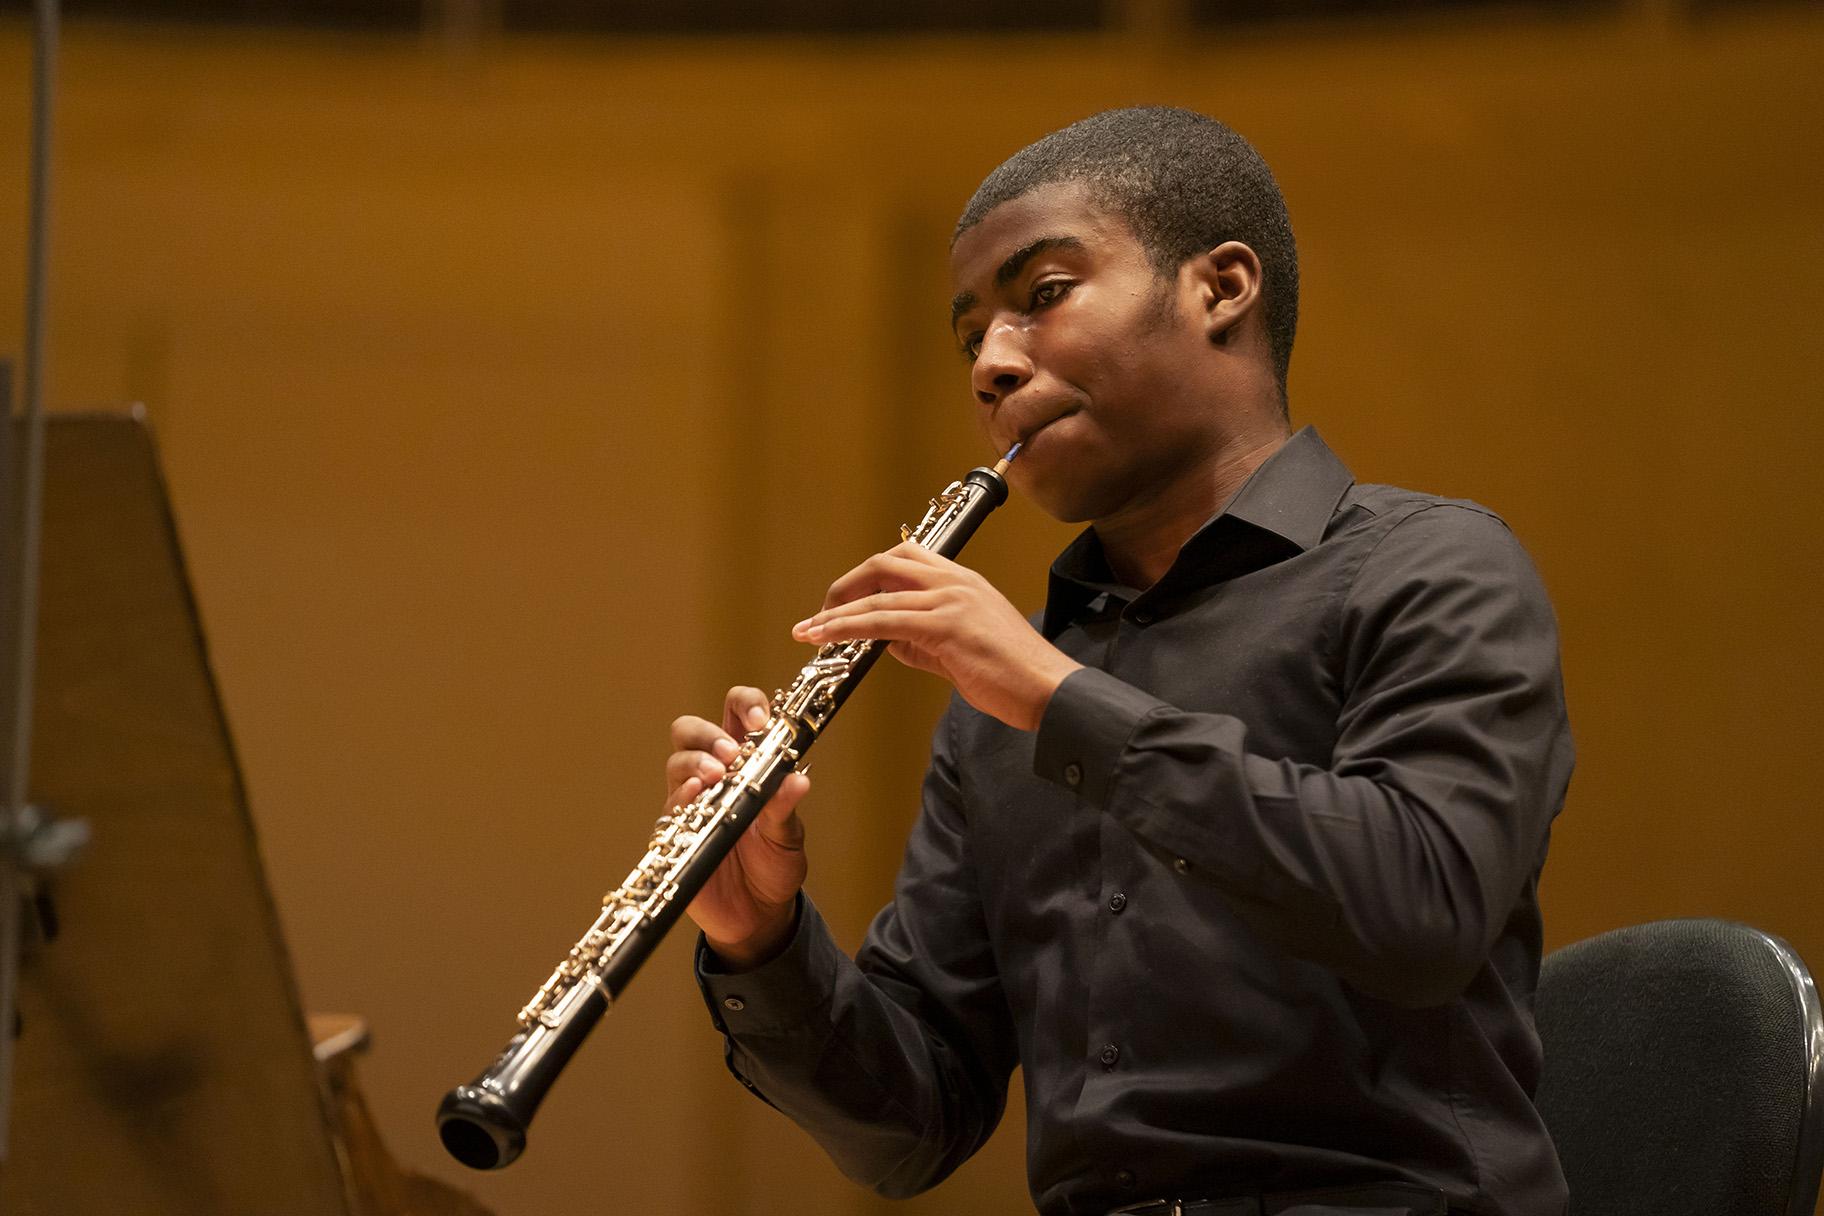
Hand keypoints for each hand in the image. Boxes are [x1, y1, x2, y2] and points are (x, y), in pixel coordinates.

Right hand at [669, 685, 810, 970]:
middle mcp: (712, 775)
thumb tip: (799, 780)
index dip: (746, 706)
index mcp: (744, 762)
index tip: (762, 723)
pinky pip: (670, 806)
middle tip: (731, 752)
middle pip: (690, 728)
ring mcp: (689, 802)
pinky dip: (682, 796)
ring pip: (676, 760)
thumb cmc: (774, 866)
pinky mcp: (675, 832)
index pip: (735, 713)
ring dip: (696, 761)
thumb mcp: (789, 837)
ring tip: (716, 775)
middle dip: (709, 732)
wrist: (758, 916)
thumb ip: (787, 808)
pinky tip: (697, 797)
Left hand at [791, 541, 1081, 731]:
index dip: (867, 576)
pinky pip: (885, 621)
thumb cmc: (1011, 675)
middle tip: (820, 614)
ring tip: (809, 631)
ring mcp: (951, 600)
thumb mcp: (959, 651)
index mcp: (963, 581)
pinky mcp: (947, 626)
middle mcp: (956, 581)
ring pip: (878, 594)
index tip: (843, 601)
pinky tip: (829, 639)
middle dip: (845, 586)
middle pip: (885, 563)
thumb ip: (922, 640)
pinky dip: (850, 629)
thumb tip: (885, 640)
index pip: (905, 558)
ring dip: (835, 613)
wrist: (1049, 690)